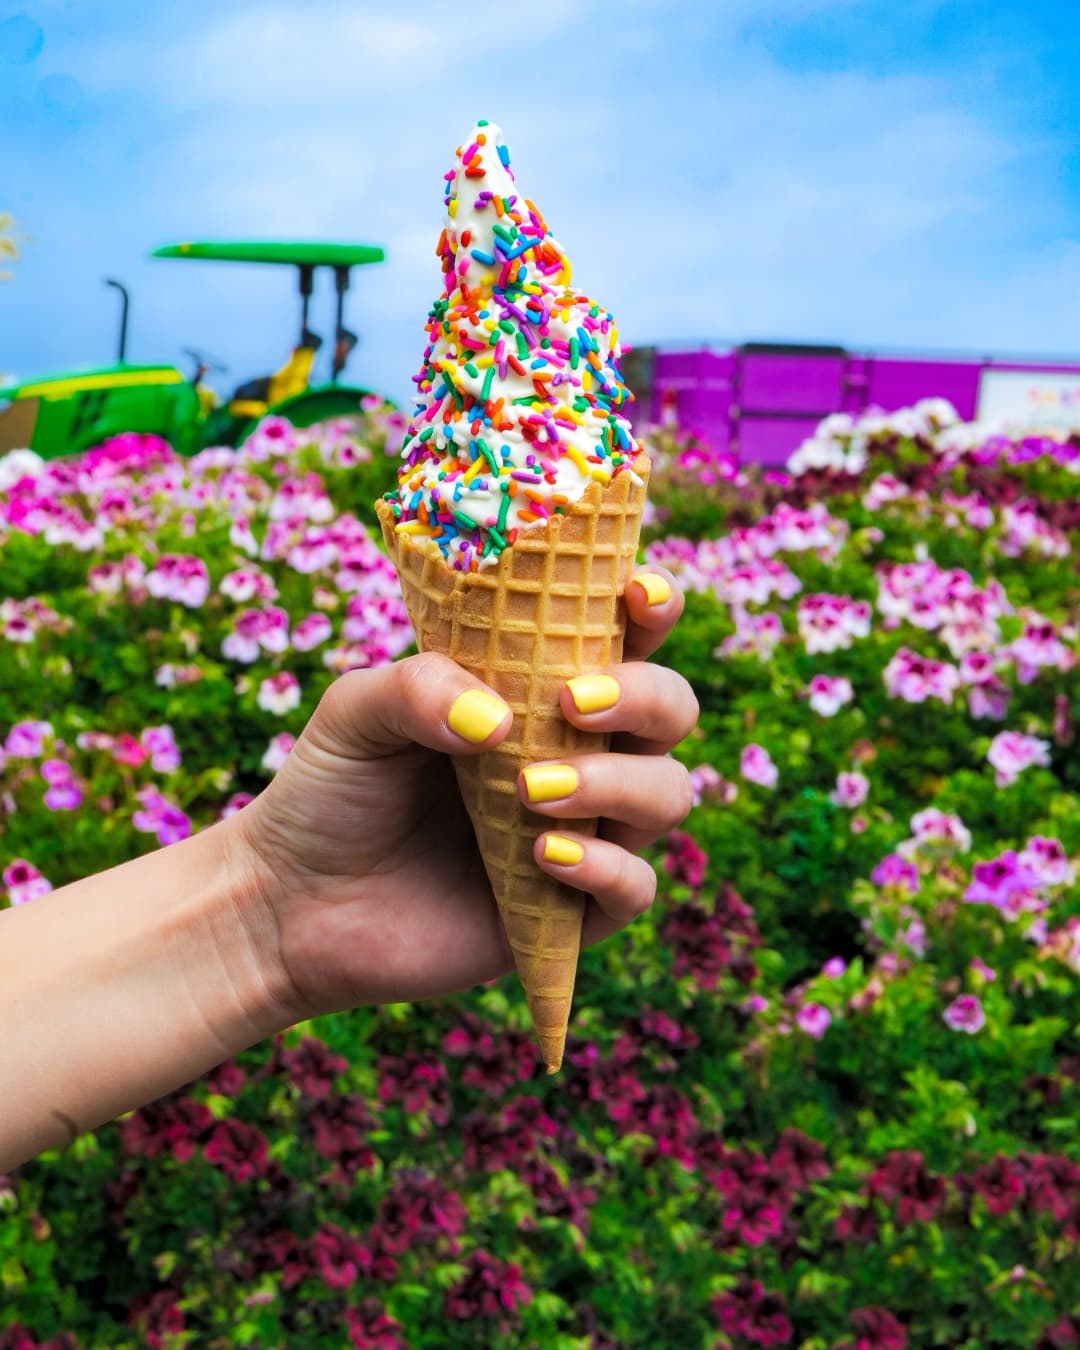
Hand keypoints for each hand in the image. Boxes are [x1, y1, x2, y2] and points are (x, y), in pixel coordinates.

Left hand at [230, 568, 697, 1021]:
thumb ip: (418, 687)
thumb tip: (499, 718)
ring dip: (617, 781)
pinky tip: (543, 854)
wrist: (291, 904)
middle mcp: (576, 753)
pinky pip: (636, 886)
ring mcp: (584, 830)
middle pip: (672, 708)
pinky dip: (605, 866)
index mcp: (536, 689)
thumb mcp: (355, 714)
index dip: (652, 605)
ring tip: (531, 789)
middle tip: (572, 703)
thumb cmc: (331, 791)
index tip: (637, 593)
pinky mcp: (572, 911)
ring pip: (667, 792)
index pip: (624, 634)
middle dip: (644, 696)